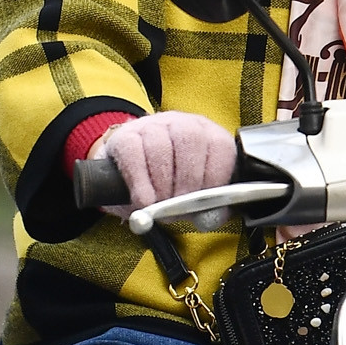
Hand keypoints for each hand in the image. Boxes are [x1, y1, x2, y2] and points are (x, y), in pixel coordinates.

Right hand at [94, 111, 236, 220]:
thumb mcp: (190, 196)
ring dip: (162, 182)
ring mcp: (152, 125)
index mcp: (208, 134)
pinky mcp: (125, 135)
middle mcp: (182, 124)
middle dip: (188, 178)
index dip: (215, 176)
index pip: (220, 146)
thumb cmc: (167, 185)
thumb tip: (209, 220)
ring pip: (160, 146)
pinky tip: (143, 200)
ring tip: (160, 205)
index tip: (204, 201)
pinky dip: (139, 180)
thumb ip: (204, 209)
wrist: (126, 177)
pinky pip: (132, 152)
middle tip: (180, 204)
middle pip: (190, 139)